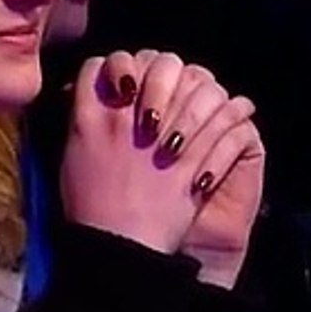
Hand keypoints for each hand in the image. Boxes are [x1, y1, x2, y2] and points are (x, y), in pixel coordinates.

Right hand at [59, 51, 259, 268]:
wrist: (118, 248)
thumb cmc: (88, 209)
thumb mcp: (71, 156)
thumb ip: (83, 121)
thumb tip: (90, 97)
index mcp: (90, 120)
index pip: (105, 64)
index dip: (120, 65)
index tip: (128, 79)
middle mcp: (125, 122)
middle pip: (154, 63)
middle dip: (165, 69)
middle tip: (170, 84)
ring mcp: (162, 140)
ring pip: (195, 88)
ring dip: (207, 86)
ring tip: (215, 91)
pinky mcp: (191, 162)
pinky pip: (221, 125)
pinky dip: (233, 115)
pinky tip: (239, 110)